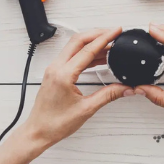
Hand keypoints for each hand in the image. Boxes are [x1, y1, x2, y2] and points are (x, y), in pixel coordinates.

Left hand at [0, 27, 130, 163]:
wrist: (38, 132)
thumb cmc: (55, 124)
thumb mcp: (86, 109)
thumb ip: (108, 95)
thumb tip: (125, 88)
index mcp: (63, 75)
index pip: (87, 50)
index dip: (105, 38)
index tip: (116, 31)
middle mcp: (56, 68)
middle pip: (79, 40)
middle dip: (98, 34)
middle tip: (114, 33)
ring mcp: (54, 69)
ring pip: (74, 46)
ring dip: (92, 43)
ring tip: (110, 45)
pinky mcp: (55, 72)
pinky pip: (71, 55)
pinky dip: (86, 53)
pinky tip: (98, 58)